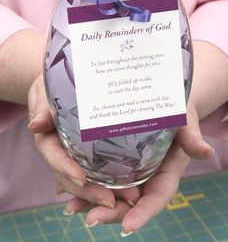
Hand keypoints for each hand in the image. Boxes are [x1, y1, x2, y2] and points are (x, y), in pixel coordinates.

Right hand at [28, 74, 140, 209]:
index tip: (82, 179)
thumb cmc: (53, 85)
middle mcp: (62, 152)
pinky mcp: (89, 154)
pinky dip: (110, 182)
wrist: (63, 84)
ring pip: (86, 180)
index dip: (66, 168)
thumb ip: (42, 107)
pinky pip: (97, 172)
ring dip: (103, 192)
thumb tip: (36, 125)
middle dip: (89, 192)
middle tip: (111, 202)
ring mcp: (75, 156)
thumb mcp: (46, 91)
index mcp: (48, 139)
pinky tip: (131, 190)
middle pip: (71, 176)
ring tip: (129, 199)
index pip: (55, 156)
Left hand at [66, 102, 213, 234]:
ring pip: (112, 193)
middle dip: (111, 213)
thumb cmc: (177, 111)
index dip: (144, 213)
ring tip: (70, 206)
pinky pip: (101, 177)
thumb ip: (192, 138)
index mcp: (166, 172)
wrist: (163, 101)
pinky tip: (64, 189)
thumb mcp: (185, 122)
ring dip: (92, 201)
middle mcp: (146, 176)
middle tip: (90, 218)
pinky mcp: (117, 161)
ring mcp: (131, 171)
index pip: (157, 198)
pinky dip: (84, 185)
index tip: (128, 227)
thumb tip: (207, 152)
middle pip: (130, 202)